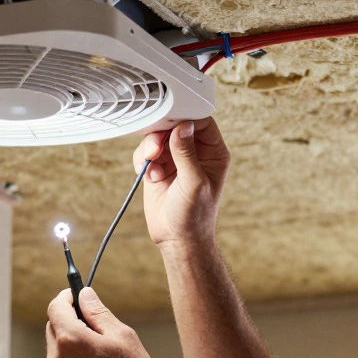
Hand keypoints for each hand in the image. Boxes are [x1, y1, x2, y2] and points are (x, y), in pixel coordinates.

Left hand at [46, 287, 158, 357]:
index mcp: (71, 339)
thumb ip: (98, 312)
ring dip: (71, 343)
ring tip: (99, 353)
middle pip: (53, 327)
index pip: (55, 307)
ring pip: (56, 349)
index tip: (76, 295)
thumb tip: (85, 296)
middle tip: (93, 323)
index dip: (66, 297)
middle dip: (69, 319)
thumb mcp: (121, 335)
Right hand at [131, 118, 229, 248]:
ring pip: (158, 137)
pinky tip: (150, 175)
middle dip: (162, 134)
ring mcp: (176, 159)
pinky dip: (144, 160)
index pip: (202, 122)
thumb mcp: (194, 183)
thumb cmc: (194, 216)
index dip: (185, 119)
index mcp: (213, 153)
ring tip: (151, 163)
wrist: (177, 238)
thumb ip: (187, 153)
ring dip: (151, 148)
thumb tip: (183, 127)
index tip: (169, 123)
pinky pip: (146, 151)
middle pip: (176, 125)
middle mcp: (195, 153)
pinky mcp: (159, 167)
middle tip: (155, 147)